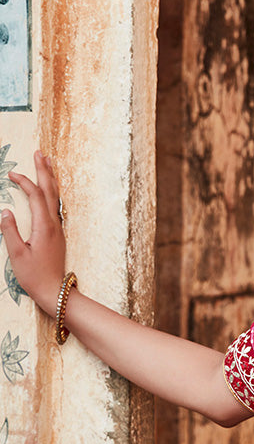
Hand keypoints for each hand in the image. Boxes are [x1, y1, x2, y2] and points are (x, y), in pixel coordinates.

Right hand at [0, 151, 65, 315]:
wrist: (55, 291)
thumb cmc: (34, 276)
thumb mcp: (16, 254)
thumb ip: (9, 231)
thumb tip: (4, 211)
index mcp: (44, 226)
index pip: (35, 195)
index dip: (24, 181)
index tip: (11, 174)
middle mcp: (54, 224)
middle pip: (51, 191)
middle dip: (44, 170)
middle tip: (39, 152)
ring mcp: (58, 228)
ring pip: (56, 197)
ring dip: (51, 179)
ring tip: (47, 163)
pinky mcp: (57, 234)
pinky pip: (56, 206)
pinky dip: (51, 192)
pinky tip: (49, 190)